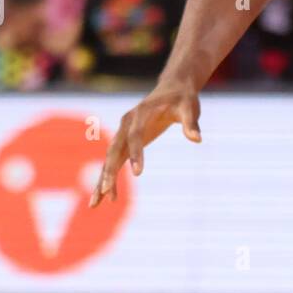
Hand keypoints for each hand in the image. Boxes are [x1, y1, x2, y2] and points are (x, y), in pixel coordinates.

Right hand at [90, 80, 200, 206]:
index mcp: (141, 113)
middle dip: (110, 170)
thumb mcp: (189, 107)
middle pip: (115, 149)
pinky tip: (105, 197)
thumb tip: (197, 139)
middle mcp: (127, 123)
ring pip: (110, 158)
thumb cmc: (182, 98)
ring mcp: (124, 133)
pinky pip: (114, 162)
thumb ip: (191, 123)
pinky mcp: (126, 142)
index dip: (136, 154)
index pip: (136, 135)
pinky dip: (108, 178)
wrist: (173, 88)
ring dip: (103, 179)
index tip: (138, 173)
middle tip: (107, 191)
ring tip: (95, 203)